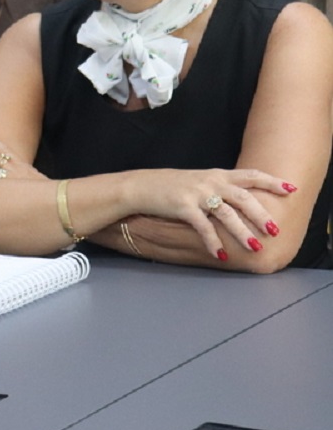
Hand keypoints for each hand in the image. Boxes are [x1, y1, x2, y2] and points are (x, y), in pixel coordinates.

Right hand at [124, 168, 293, 259]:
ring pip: (227, 213)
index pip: (250, 175)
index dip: (272, 181)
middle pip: (243, 196)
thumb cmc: (167, 186)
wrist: (139, 186)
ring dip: (243, 231)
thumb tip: (240, 202)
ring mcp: (196, 193)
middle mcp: (210, 182)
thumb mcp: (196, 181)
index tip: (291, 189)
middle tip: (274, 229)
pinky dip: (213, 241)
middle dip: (261, 214)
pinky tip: (220, 254)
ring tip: (255, 246)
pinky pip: (203, 226)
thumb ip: (218, 188)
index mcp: (216, 174)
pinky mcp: (183, 206)